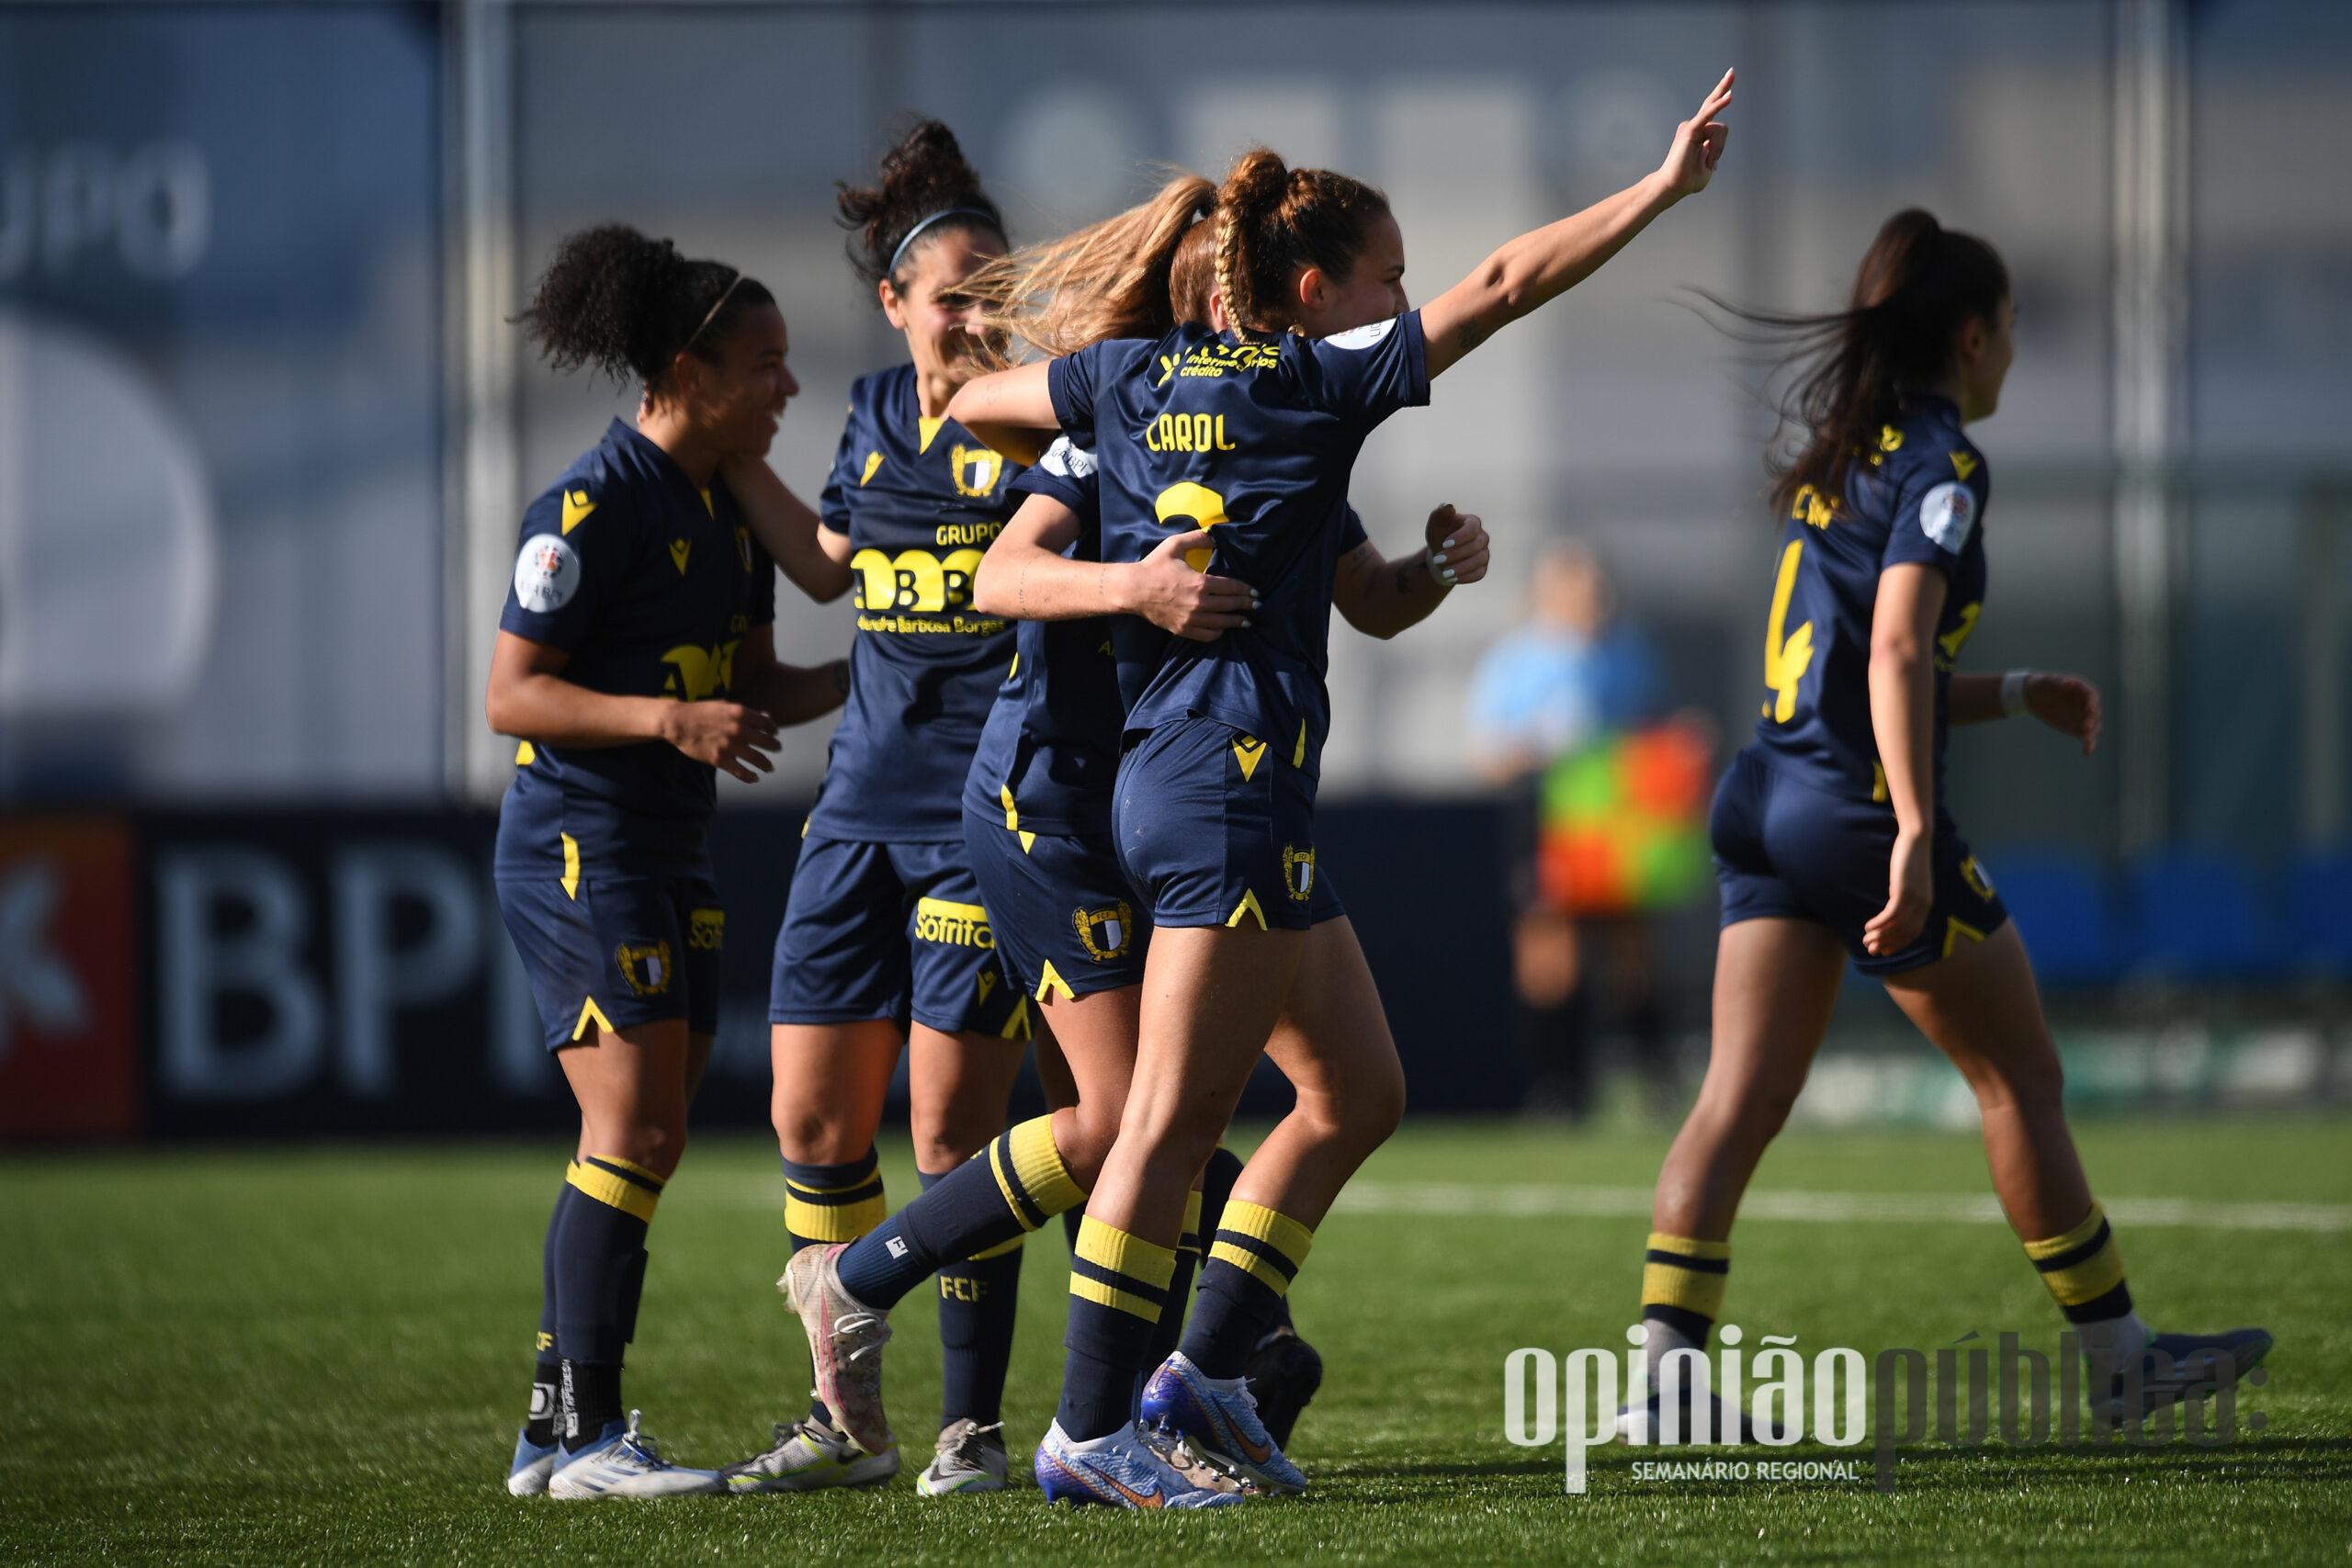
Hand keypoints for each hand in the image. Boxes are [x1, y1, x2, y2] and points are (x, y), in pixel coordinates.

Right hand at [661, 701, 780, 782]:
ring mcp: (730, 746)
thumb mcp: (725, 706)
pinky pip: (741, 772)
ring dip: (767, 765)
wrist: (679, 722)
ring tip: (769, 768)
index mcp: (741, 714)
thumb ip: (747, 713)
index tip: (774, 733)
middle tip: (777, 749)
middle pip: (767, 742)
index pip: (767, 723)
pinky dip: (751, 777)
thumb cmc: (702, 712)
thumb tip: (767, 717)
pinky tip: (755, 778)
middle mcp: (739, 730)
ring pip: (758, 759)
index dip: (773, 729)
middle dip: (775, 747)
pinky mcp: (720, 759)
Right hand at [1114, 532, 1257, 641]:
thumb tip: (1215, 535)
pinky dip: (1218, 632)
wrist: (1134, 590)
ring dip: (1236, 621)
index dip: (1246, 590)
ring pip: (1222, 623)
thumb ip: (1198, 538)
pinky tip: (1223, 629)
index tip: (1255, 592)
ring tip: (1246, 621)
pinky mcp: (1183, 629)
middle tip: (1257, 605)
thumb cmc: (1154, 565)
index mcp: (1200, 582)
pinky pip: (1207, 635)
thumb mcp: (1175, 545)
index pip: (1231, 588)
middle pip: (1230, 605)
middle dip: (1246, 605)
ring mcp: (1191, 618)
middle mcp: (1199, 603)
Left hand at [1423, 503, 1490, 585]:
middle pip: (1476, 545)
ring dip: (1461, 568)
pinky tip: (1452, 579)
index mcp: (1473, 522)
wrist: (1440, 556)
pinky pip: (1479, 574)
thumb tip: (1448, 506)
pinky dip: (1466, 577)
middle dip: (1457, 554)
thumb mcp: (1435, 525)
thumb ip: (1440, 514)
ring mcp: (1484, 553)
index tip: (1444, 544)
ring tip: (1444, 573)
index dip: (1460, 537)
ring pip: (1479, 560)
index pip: (1472, 528)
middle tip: (1437, 560)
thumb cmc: (1438, 536)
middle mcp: (1482, 537)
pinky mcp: (1482, 568)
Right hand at [1654, 69, 1733, 199]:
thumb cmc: (1688, 180)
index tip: (1729, 88)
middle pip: (1713, 104)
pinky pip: (1708, 115)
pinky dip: (1718, 106)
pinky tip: (1730, 96)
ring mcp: (1691, 126)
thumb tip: (1713, 150)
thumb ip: (1714, 155)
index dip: (1721, 100)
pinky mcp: (1690, 130)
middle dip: (1723, 86)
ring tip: (1708, 162)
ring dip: (1718, 149)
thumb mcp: (1709, 168)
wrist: (1673, 186)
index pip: (1713, 114)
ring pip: (1719, 129)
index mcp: (1699, 133)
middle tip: (1732, 71)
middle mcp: (1694, 126)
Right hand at [1863, 828, 1932, 957]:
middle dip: (1887, 943)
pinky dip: (1879, 923)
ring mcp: (1914, 899)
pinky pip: (1890, 914)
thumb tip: (1893, 907)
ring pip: (1897, 926)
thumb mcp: (1910, 881)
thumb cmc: (1911, 858)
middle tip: (1871, 949)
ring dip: (1880, 935)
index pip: (1913, 932)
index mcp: (1926, 905)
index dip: (1898, 944)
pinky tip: (1868, 926)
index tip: (1885, 951)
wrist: (1917, 839)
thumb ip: (1905, 895)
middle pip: (1904, 932)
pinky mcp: (1903, 891)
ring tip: (1865, 940)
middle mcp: (1923, 905)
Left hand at [2026, 672, 2100, 756]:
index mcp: (2082, 690)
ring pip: (2093, 727)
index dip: (2092, 703)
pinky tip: (2087, 752)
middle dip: (2092, 720)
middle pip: (2094, 713)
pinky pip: (2085, 736)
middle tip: (2086, 727)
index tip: (2089, 710)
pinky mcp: (2077, 727)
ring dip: (2091, 733)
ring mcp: (2083, 716)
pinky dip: (2088, 744)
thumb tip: (2070, 683)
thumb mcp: (2048, 681)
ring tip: (2087, 740)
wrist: (2035, 696)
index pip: (2092, 696)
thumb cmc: (2043, 684)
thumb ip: (2059, 682)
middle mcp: (2086, 704)